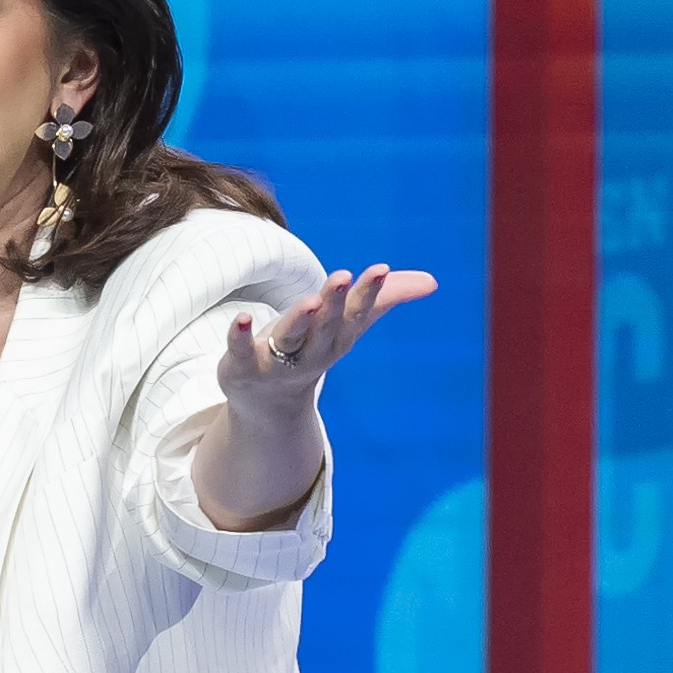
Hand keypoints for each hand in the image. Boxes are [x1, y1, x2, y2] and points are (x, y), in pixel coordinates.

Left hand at [216, 262, 431, 412]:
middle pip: (326, 325)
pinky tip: (242, 318)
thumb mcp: (347, 325)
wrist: (267, 404)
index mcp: (337, 337)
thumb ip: (382, 299)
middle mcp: (312, 350)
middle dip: (335, 302)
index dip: (368, 291)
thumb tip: (432, 282)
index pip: (356, 313)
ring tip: (310, 300)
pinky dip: (240, 336)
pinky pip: (241, 350)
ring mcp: (277, 361)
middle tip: (343, 276)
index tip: (381, 269)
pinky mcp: (243, 365)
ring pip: (291, 339)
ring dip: (300, 320)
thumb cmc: (309, 350)